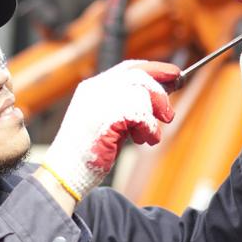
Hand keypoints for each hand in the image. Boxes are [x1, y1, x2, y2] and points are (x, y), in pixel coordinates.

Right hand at [41, 60, 178, 200]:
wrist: (66, 173)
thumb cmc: (89, 151)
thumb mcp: (110, 121)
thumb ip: (129, 105)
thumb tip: (163, 94)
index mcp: (93, 87)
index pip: (130, 68)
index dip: (155, 69)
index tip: (175, 74)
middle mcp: (96, 89)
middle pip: (140, 77)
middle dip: (160, 94)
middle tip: (168, 115)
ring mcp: (99, 102)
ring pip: (143, 95)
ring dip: (153, 118)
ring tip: (147, 136)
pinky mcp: (107, 118)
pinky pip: (142, 116)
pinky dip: (150, 130)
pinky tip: (145, 141)